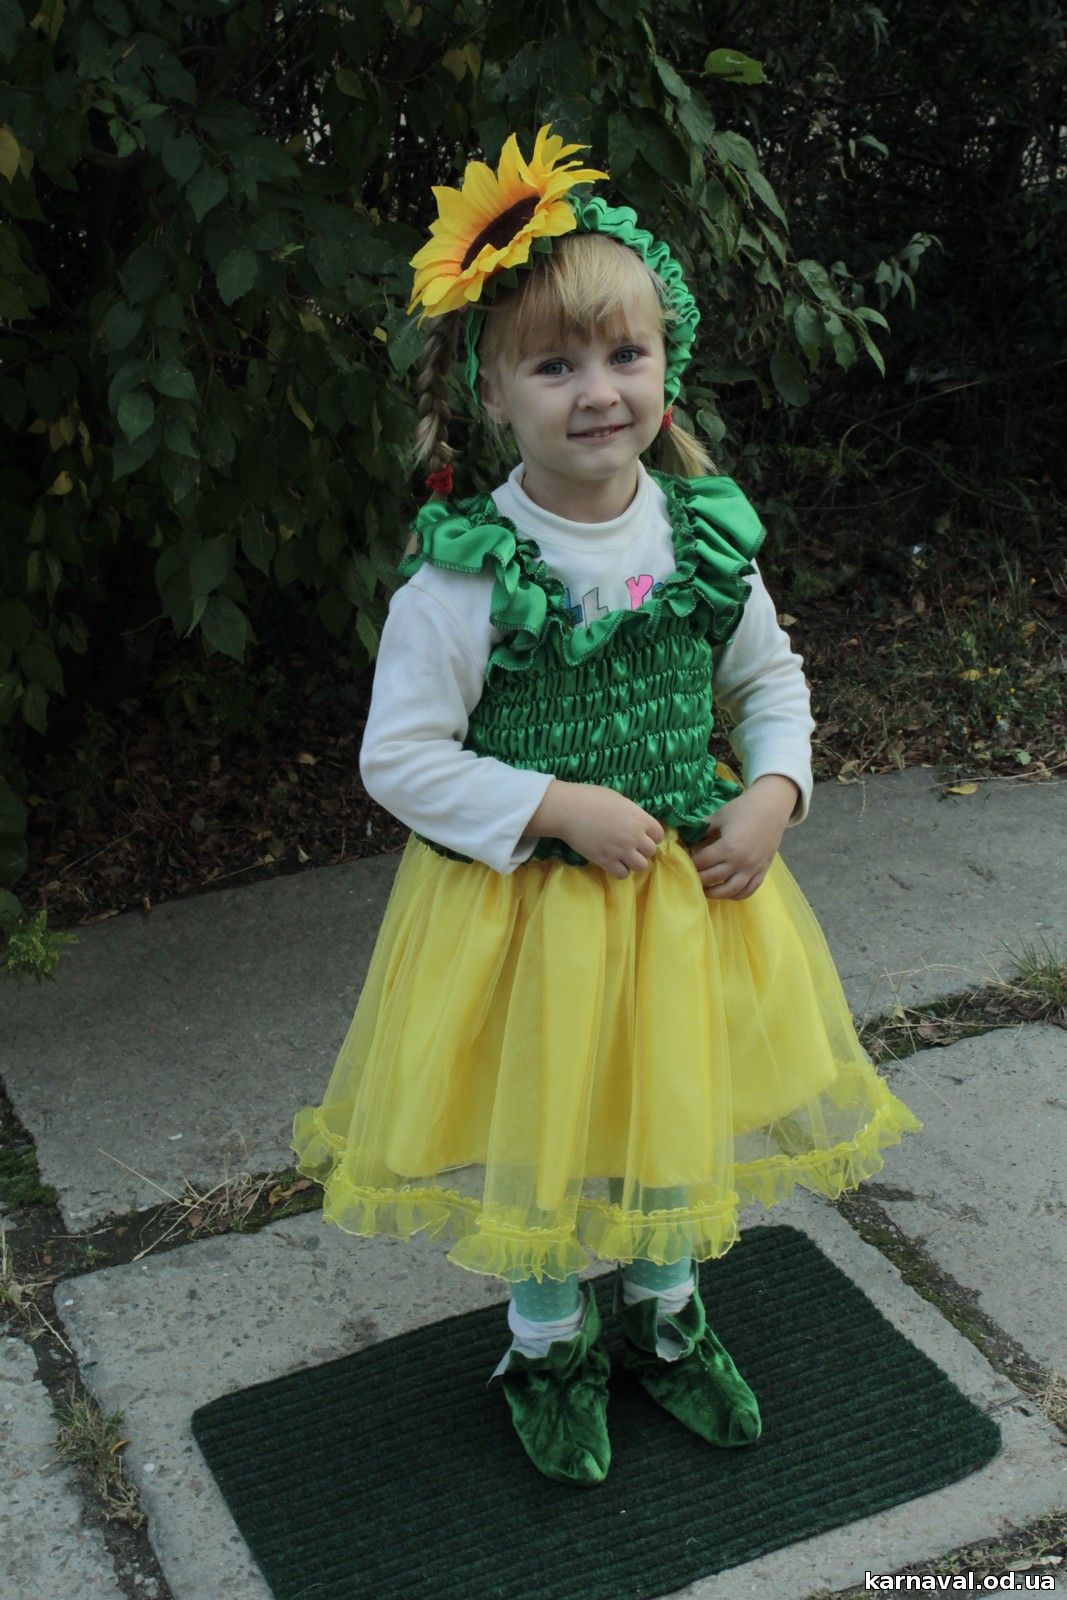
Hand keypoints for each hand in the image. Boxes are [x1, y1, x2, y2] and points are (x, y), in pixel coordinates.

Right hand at [558, 784, 665, 879]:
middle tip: (630, 846)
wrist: (568, 810)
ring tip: (623, 856)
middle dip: (642, 849)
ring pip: (641, 866)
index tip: (642, 835)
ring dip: (633, 862)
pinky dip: (620, 870)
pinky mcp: (606, 861)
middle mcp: (634, 836)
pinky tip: (613, 862)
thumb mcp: (618, 800)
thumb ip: (632, 813)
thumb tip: (636, 822)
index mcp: (639, 818)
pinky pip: (623, 874)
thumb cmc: (591, 798)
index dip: (652, 836)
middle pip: (651, 852)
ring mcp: (621, 850)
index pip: (659, 834)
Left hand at [687, 775, 798, 900]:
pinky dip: (736, 895)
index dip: (691, 863)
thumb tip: (687, 839)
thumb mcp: (719, 815)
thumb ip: (702, 829)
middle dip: (698, 879)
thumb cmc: (744, 808)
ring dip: (715, 893)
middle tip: (690, 876)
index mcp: (727, 848)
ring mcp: (752, 869)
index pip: (702, 862)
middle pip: (712, 878)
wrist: (772, 806)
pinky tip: (726, 892)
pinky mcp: (762, 871)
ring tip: (705, 889)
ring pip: (730, 891)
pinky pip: (749, 890)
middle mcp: (740, 862)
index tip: (684, 862)